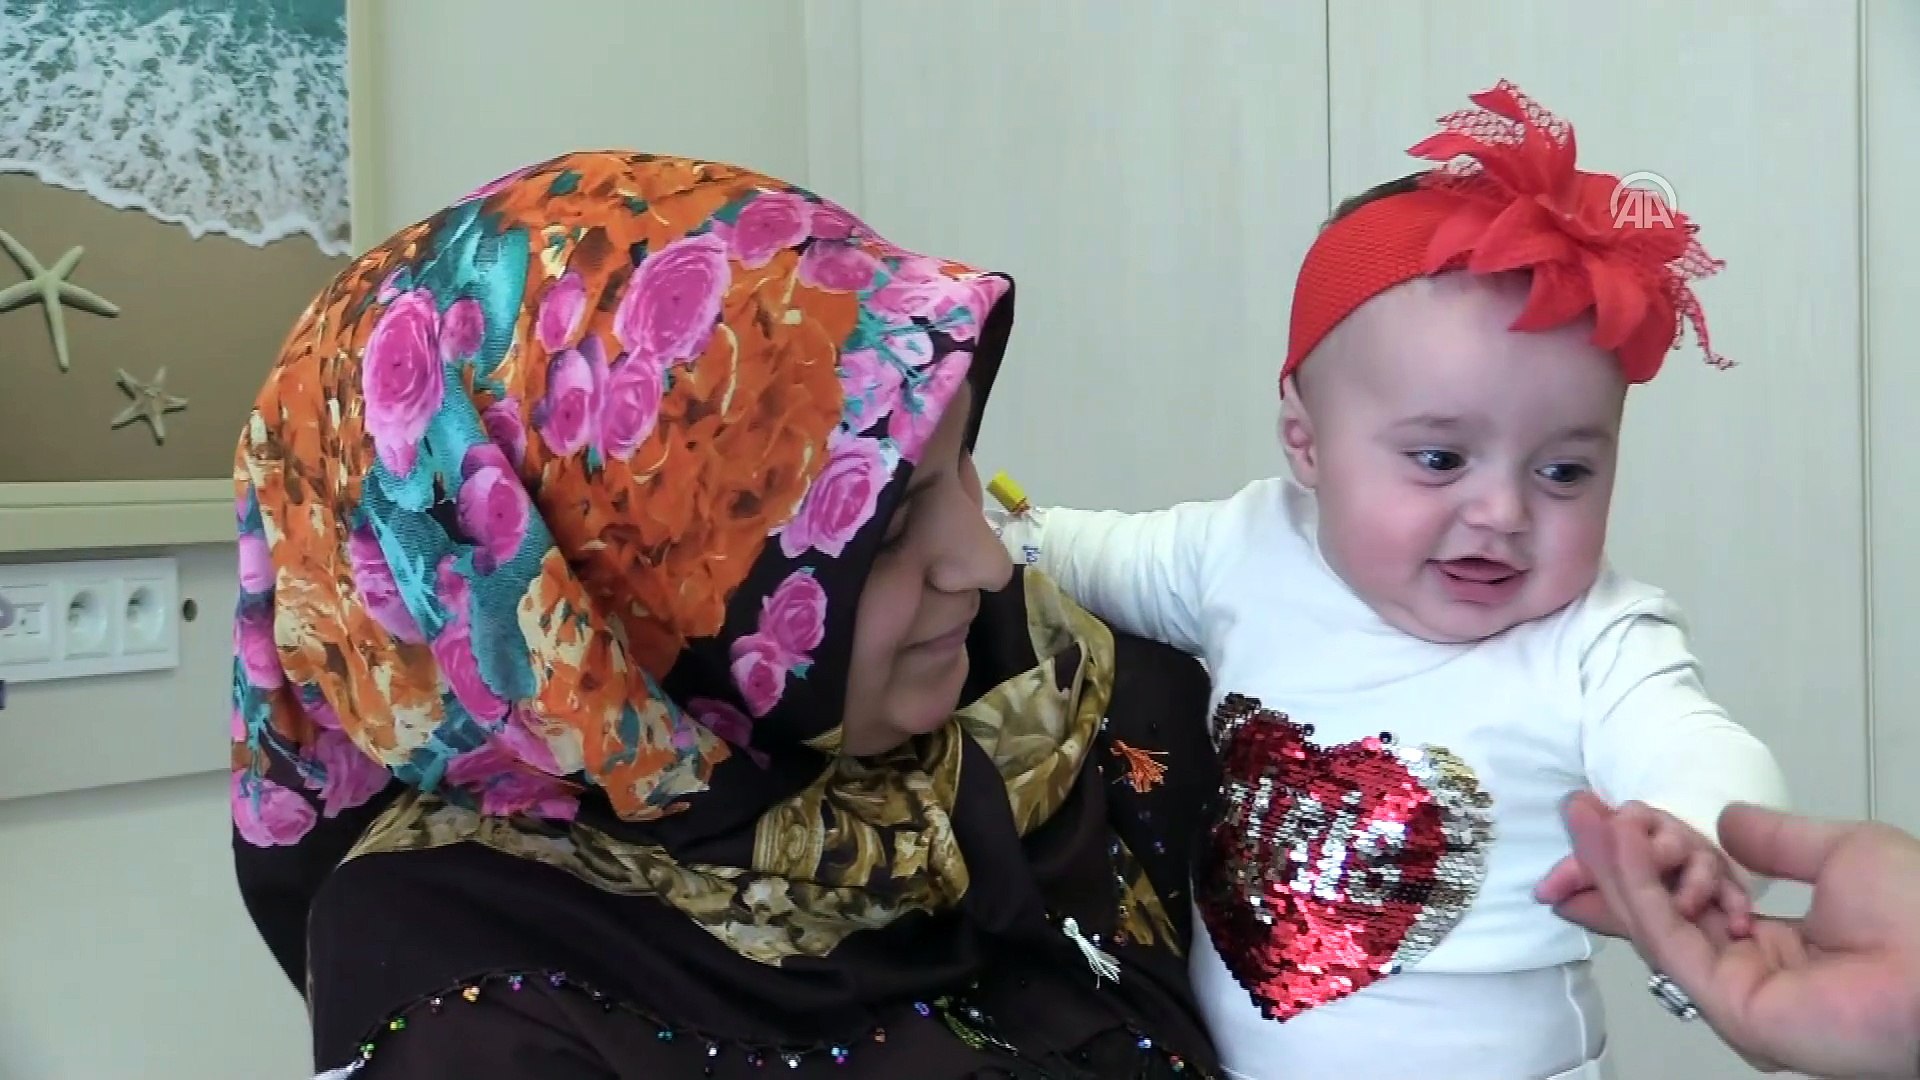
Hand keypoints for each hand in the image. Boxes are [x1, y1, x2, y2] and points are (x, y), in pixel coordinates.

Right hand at [1563, 792, 1919, 1078]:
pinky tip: (1622, 840)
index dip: (1645, 866)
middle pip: (1657, 916)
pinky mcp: (1729, 1007)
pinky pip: (1670, 940)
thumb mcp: (1843, 851)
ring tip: (1586, 814)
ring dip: (1615, 866)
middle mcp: (1747, 973)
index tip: (1611, 822)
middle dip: (1610, 865)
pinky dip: (1639, 887)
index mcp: (1776, 946)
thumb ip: (1776, 839)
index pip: (1688, 906)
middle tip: (1576, 813)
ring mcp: (1734, 994)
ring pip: (1654, 925)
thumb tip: (1726, 821)